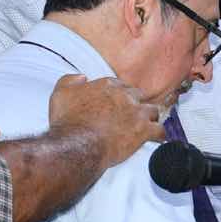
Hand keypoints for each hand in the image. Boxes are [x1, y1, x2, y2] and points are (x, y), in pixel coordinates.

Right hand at [47, 74, 164, 170]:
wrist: (77, 144)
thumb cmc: (67, 121)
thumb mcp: (60, 94)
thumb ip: (70, 81)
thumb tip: (82, 77)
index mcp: (107, 86)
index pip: (119, 85)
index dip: (119, 94)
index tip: (118, 102)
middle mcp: (125, 96)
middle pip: (138, 96)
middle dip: (136, 104)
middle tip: (132, 114)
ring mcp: (137, 113)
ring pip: (153, 111)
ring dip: (150, 117)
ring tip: (146, 125)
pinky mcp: (144, 131)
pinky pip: (160, 131)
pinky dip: (160, 135)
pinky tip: (158, 139)